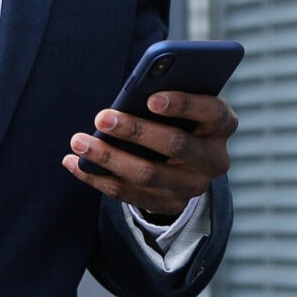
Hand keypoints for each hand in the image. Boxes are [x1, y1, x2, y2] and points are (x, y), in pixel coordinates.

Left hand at [61, 91, 237, 217]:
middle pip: (176, 146)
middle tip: (101, 117)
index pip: (212, 112)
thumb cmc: (178, 116)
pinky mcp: (168, 205)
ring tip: (78, 141)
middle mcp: (214, 159)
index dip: (184, 105)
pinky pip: (128, 195)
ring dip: (109, 157)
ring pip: (148, 175)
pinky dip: (97, 178)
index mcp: (222, 125)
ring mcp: (192, 186)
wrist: (186, 162)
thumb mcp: (181, 103)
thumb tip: (132, 91)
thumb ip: (165, 94)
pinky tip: (73, 162)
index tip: (151, 98)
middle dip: (136, 131)